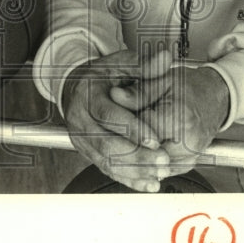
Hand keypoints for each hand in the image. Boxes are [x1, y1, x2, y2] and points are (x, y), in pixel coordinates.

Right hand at [62, 50, 172, 191]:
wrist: (77, 88)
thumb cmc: (103, 76)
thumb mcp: (120, 63)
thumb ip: (143, 64)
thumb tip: (165, 59)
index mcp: (88, 95)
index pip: (108, 115)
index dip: (132, 128)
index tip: (155, 138)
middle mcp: (80, 120)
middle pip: (106, 144)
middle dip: (136, 155)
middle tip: (163, 161)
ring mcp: (82, 139)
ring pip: (106, 161)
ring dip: (134, 171)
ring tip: (160, 173)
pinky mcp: (88, 153)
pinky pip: (107, 170)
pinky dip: (129, 179)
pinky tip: (149, 183)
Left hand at [111, 64, 228, 177]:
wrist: (214, 99)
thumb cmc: (189, 87)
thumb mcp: (163, 80)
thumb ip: (138, 91)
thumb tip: (114, 95)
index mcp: (180, 119)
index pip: (140, 132)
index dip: (121, 125)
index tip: (107, 120)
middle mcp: (187, 144)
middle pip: (142, 154)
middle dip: (121, 145)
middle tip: (104, 137)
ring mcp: (188, 159)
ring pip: (148, 168)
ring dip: (128, 159)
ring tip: (112, 146)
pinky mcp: (185, 166)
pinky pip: (157, 172)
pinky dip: (140, 167)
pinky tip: (126, 158)